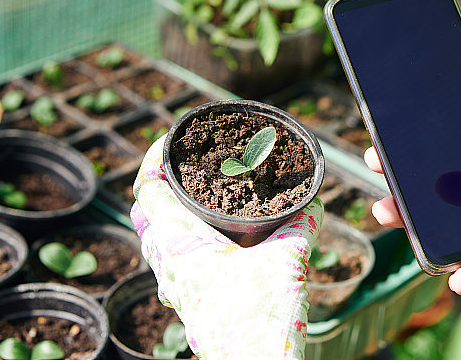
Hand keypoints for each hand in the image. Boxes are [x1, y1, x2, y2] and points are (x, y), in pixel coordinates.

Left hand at [131, 135, 322, 359]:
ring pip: (154, 237)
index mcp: (182, 245)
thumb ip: (302, 226)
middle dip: (161, 183)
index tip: (172, 142)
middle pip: (145, 211)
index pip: (148, 189)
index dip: (154, 158)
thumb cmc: (263, 317)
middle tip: (187, 165)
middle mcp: (168, 264)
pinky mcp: (186, 299)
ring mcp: (173, 285)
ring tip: (195, 195)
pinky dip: (178, 236)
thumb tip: (315, 202)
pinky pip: (168, 258)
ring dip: (167, 211)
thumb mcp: (288, 261)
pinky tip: (207, 237)